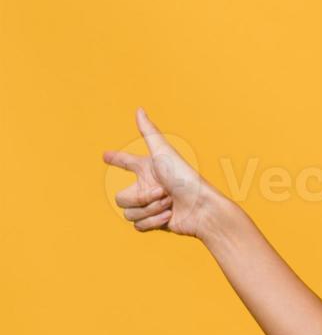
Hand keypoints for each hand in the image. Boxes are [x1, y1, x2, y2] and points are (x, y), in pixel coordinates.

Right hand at [100, 107, 221, 238]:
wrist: (201, 208)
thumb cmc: (185, 178)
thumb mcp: (164, 154)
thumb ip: (149, 133)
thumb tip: (139, 109)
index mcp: (148, 169)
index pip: (127, 162)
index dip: (116, 158)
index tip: (106, 155)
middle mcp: (147, 186)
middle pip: (121, 198)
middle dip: (141, 198)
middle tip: (163, 192)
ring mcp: (149, 205)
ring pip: (128, 213)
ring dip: (149, 209)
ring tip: (169, 203)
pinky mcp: (153, 222)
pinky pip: (137, 225)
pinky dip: (153, 221)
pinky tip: (169, 216)